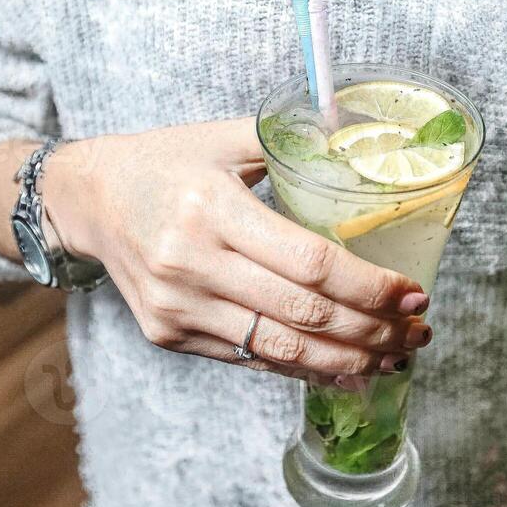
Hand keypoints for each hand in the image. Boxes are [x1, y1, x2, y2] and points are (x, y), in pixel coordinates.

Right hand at [41, 118, 431, 378]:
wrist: (87, 198)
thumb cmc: (163, 162)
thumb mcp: (223, 138)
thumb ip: (292, 140)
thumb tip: (364, 142)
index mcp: (212, 209)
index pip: (311, 264)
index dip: (372, 287)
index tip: (415, 293)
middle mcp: (191, 265)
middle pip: (304, 314)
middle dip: (374, 330)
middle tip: (419, 331)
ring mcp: (177, 307)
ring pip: (280, 349)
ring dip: (348, 361)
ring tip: (395, 357)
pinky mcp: (169, 334)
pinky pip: (249, 358)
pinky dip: (303, 369)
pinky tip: (345, 368)